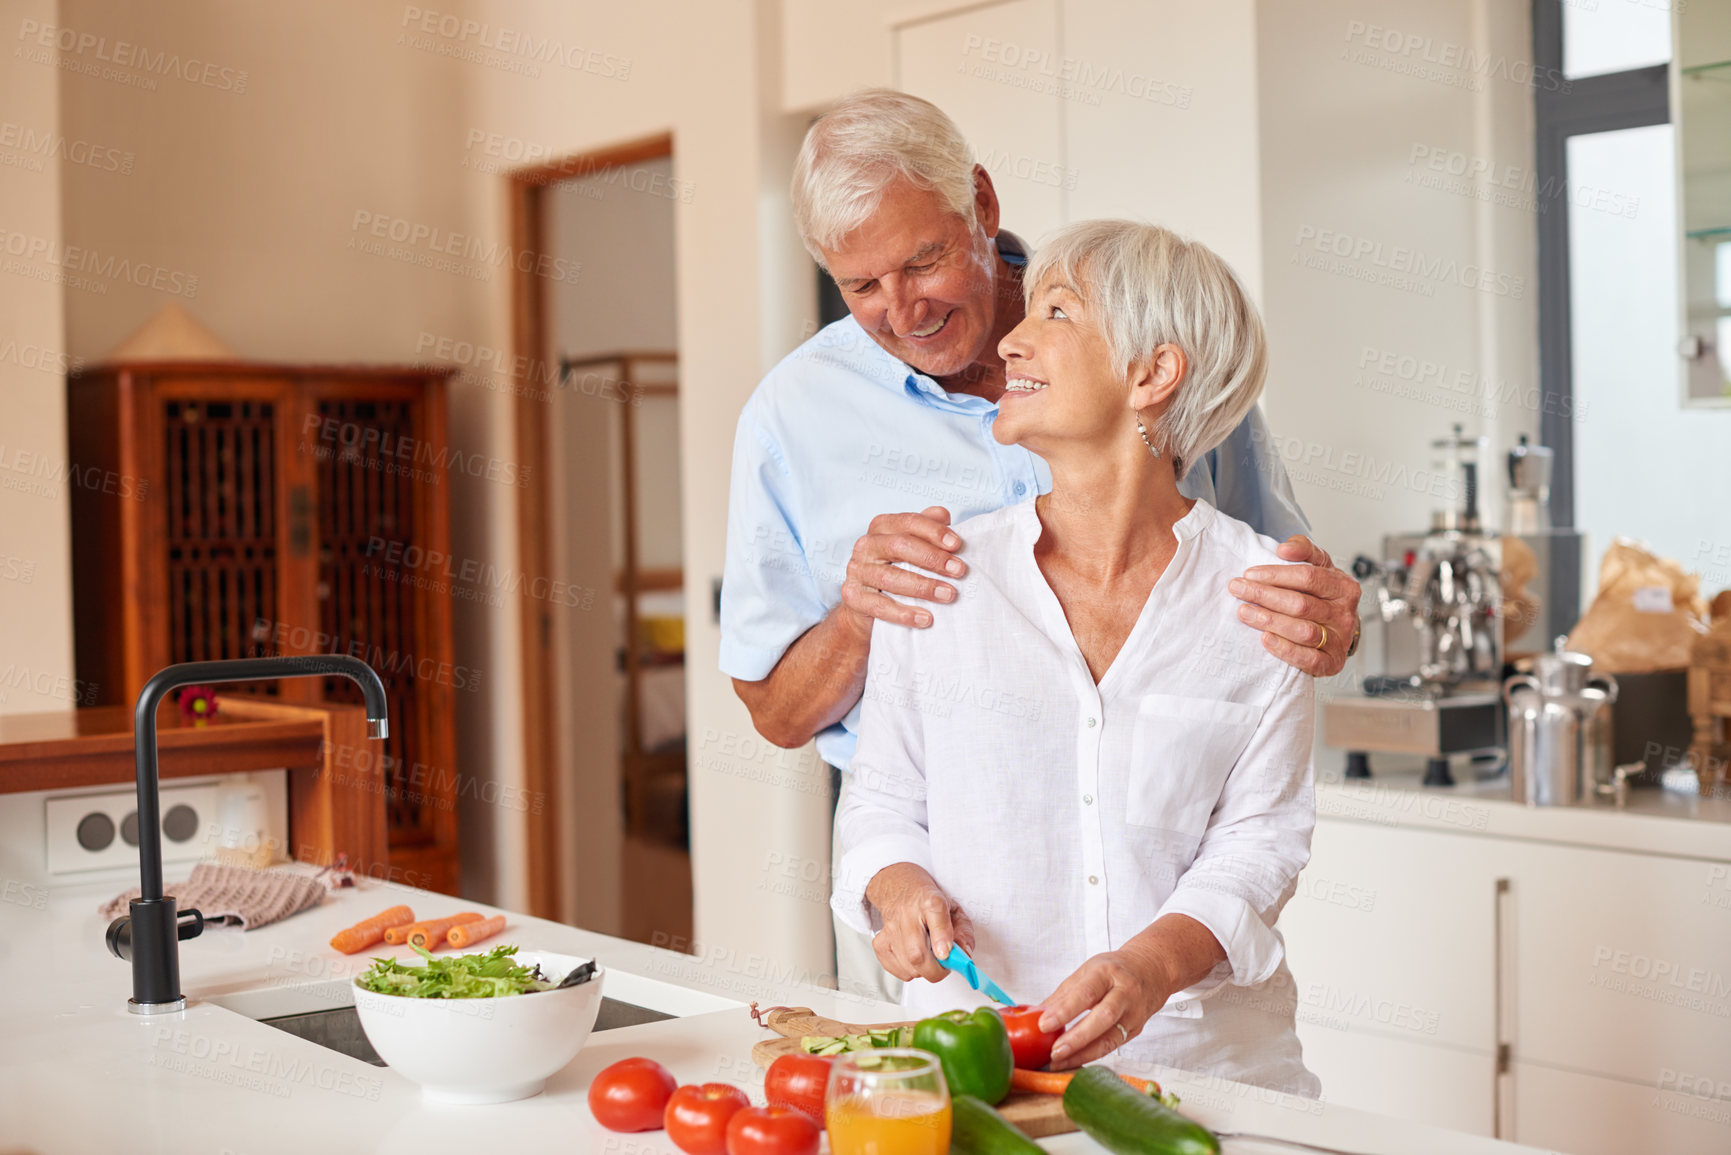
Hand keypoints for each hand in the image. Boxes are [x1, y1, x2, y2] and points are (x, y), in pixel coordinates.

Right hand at [838, 507, 966, 634]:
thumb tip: (943, 515)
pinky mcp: (852, 596)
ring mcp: (857, 570)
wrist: (867, 605)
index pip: (909, 522)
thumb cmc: (897, 569)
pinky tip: (925, 618)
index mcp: (882, 527)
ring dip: (923, 587)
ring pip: (890, 577)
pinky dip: (904, 613)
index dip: (934, 532)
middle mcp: (866, 545)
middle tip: (959, 571)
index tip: (957, 545)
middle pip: (900, 546)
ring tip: (948, 595)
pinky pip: (880, 606)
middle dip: (933, 558)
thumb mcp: (912, 546)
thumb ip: (926, 529)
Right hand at [865, 863, 976, 984]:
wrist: (898, 890)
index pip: (935, 915)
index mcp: (930, 900)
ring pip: (909, 967)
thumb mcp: (953, 909)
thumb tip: (964, 955)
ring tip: (928, 955)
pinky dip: (910, 971)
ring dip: (924, 970)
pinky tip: (913, 957)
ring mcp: (890, 930)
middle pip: (917, 954)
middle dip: (936, 970)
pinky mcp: (879, 944)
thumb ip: (963, 932)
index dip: (942, 937)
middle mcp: (907, 914)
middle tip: (944, 965)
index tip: (945, 953)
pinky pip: (898, 971)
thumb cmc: (927, 902)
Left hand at [1037, 943, 1174, 1068]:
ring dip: (1083, 1054)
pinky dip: (1092, 1055)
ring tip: (1059, 1062)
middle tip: (1053, 1052)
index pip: (1085, 993)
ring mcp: (1134, 1013)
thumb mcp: (1087, 972)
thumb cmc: (1113, 970)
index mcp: (1107, 972)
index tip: (1044, 1025)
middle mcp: (1125, 992)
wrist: (1151, 970)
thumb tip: (1035, 1015)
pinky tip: (1074, 1060)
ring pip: (1110, 1039)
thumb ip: (1063, 994)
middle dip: (1076, 1038)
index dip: (1064, 1010)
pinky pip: (1113, 1046)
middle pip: (1102, 1018)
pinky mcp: (1136, 1030)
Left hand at [1230, 535, 1360, 676]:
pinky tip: (1265, 639)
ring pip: (1304, 631)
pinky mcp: (1331, 663)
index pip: (1309, 577)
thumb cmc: (1322, 596)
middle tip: (1238, 589)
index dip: (1276, 575)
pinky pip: (1309, 659)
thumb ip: (1304, 550)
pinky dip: (1285, 650)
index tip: (1250, 573)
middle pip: (1302, 604)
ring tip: (1244, 612)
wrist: (1338, 631)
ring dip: (1270, 621)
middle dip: (1265, 596)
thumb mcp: (1319, 567)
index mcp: (1344, 587)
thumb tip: (1285, 549)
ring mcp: (1339, 640)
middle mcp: (1344, 614)